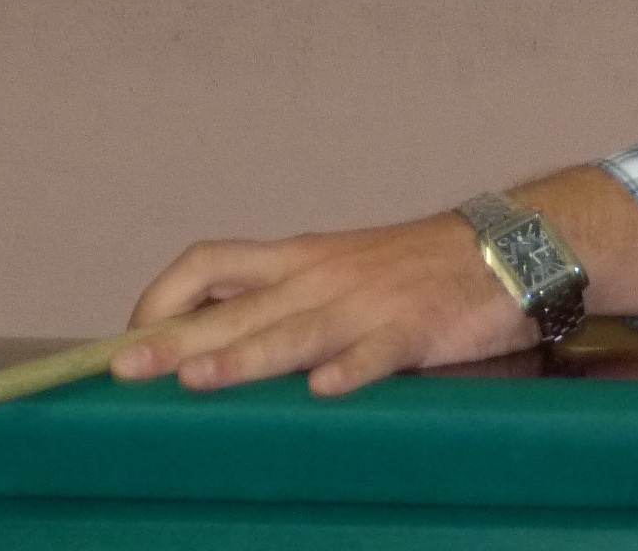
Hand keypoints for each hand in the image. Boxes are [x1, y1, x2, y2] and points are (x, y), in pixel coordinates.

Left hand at [112, 166, 637, 396]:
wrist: (513, 246)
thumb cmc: (420, 267)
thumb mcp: (343, 269)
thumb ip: (287, 298)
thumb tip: (212, 336)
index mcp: (302, 259)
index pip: (210, 262)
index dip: (162, 297)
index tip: (125, 337)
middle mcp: (324, 276)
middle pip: (238, 305)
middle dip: (177, 338)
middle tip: (124, 369)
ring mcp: (371, 301)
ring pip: (297, 329)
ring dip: (247, 355)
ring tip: (199, 378)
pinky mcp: (420, 327)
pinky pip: (381, 350)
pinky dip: (353, 369)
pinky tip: (327, 391)